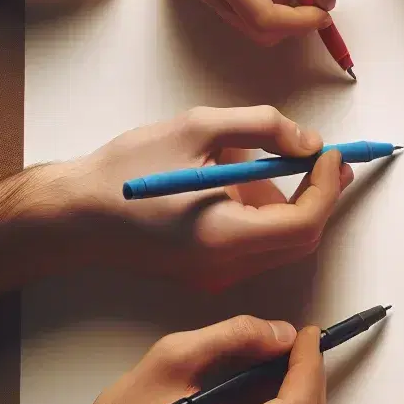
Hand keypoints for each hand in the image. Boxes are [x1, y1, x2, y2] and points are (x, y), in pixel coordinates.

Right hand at [45, 105, 353, 288]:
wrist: (72, 214)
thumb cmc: (125, 170)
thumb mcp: (198, 128)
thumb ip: (263, 128)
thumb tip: (310, 143)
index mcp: (224, 235)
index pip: (304, 222)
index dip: (327, 187)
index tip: (330, 154)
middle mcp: (225, 266)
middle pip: (300, 241)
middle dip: (322, 198)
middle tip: (331, 161)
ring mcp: (214, 276)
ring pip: (280, 246)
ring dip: (296, 207)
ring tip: (295, 163)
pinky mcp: (205, 273)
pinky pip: (255, 249)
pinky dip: (269, 218)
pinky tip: (255, 184)